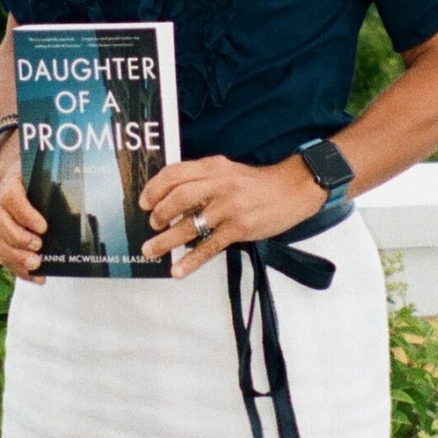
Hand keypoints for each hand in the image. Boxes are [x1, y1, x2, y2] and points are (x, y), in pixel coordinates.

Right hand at [0, 154, 47, 282]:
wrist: (18, 175)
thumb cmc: (38, 177)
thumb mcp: (47, 175)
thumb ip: (59, 186)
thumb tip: (80, 208)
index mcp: (11, 180)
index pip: (10, 196)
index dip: (25, 214)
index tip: (43, 227)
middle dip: (18, 239)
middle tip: (39, 247)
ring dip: (14, 256)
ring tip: (35, 265)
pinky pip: (0, 253)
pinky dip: (17, 268)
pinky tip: (35, 276)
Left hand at [140, 155, 323, 280]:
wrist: (294, 189)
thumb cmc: (259, 183)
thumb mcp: (228, 171)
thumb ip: (203, 181)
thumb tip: (172, 201)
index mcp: (214, 167)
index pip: (174, 174)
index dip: (154, 189)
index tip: (144, 202)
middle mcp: (219, 185)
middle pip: (177, 198)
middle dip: (158, 214)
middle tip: (152, 224)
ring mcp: (229, 208)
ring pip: (189, 225)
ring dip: (165, 240)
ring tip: (151, 249)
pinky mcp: (239, 229)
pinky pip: (208, 247)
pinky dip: (190, 261)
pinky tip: (177, 270)